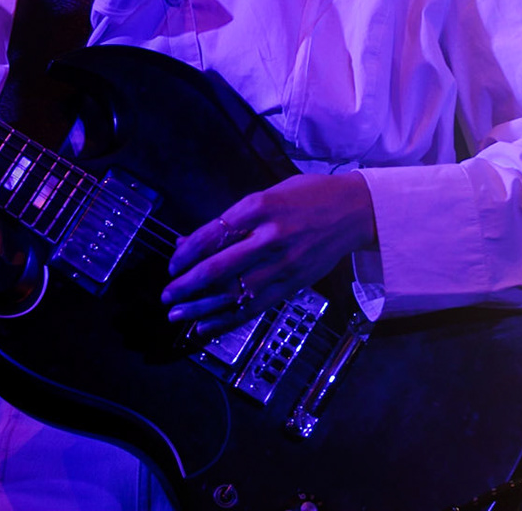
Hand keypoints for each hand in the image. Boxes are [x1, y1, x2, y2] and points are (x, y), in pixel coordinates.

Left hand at [159, 173, 377, 335]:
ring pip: (236, 292)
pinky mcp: (295, 284)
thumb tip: (189, 242)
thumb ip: (231, 220)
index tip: (172, 264)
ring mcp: (285, 263)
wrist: (356, 210)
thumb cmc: (307, 196)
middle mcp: (271, 236)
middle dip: (187, 285)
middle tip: (166, 296)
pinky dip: (228, 319)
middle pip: (221, 268)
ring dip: (202, 307)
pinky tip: (206, 326)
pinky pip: (256, 306)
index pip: (214, 233)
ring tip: (177, 315)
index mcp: (260, 207)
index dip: (188, 253)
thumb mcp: (266, 195)